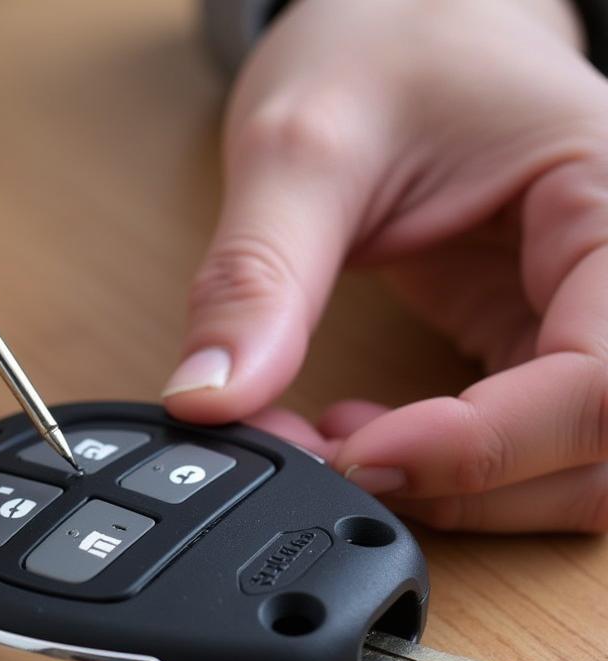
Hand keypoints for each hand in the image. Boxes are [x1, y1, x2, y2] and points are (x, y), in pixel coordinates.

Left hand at [165, 0, 607, 531]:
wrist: (401, 23)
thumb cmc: (382, 42)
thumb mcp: (305, 145)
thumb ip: (259, 278)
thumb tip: (211, 399)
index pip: (599, 380)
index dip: (484, 449)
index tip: (362, 453)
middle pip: (597, 454)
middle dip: (466, 486)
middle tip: (339, 460)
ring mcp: (578, 316)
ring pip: (570, 472)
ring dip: (456, 493)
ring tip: (341, 440)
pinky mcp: (531, 343)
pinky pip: (516, 451)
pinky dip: (440, 471)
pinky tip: (364, 431)